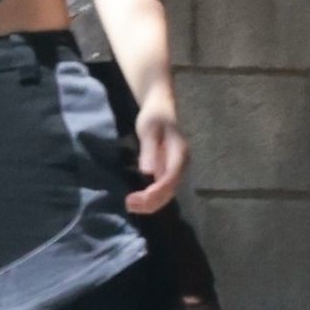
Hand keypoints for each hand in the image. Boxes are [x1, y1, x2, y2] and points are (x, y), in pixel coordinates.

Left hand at [124, 102, 188, 216]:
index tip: (134, 199)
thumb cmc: (155, 114)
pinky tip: (137, 199)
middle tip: (128, 204)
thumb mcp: (149, 129)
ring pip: (167, 193)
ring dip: (150, 203)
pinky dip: (150, 197)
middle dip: (150, 202)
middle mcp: (181, 165)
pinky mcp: (168, 170)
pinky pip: (162, 188)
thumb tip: (148, 173)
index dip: (154, 193)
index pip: (169, 180)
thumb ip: (149, 150)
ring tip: (130, 204)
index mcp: (179, 154)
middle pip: (169, 191)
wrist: (160, 105)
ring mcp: (175, 169)